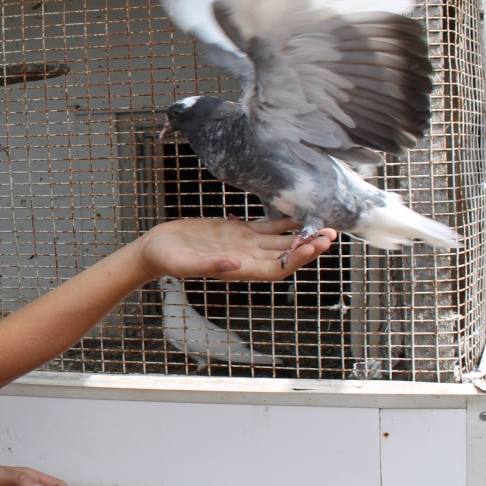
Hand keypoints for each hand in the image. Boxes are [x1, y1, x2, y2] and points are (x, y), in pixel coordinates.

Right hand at [130, 217, 334, 281]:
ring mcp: (243, 245)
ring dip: (302, 235)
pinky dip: (284, 223)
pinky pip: (267, 228)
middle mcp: (246, 259)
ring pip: (280, 241)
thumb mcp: (184, 264)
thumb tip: (235, 265)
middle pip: (285, 255)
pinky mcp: (237, 231)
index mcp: (238, 269)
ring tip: (326, 227)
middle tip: (330, 235)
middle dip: (308, 246)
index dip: (295, 260)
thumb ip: (209, 266)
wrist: (156, 248)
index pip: (275, 268)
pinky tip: (300, 215)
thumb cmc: (167, 259)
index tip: (311, 246)